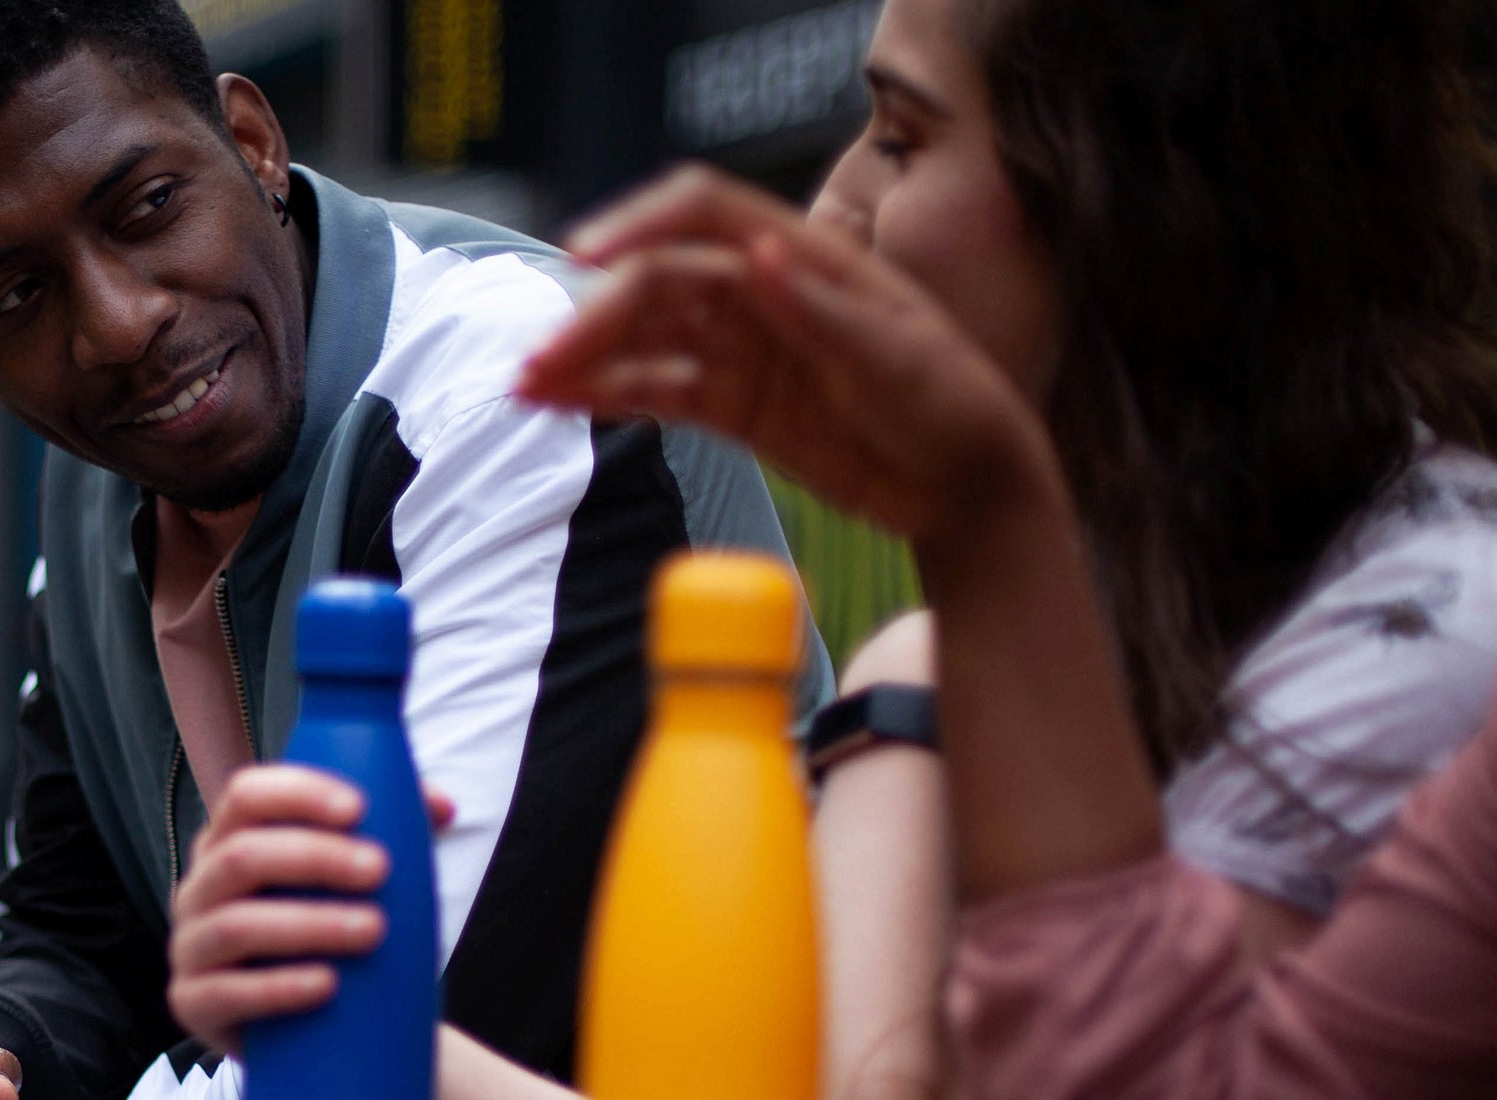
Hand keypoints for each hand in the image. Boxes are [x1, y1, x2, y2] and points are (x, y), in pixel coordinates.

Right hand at [167, 766, 455, 1054]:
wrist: (313, 1030)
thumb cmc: (331, 936)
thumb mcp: (356, 884)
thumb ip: (395, 837)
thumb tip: (442, 808)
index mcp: (230, 841)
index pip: (247, 796)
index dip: (298, 795)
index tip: (359, 809)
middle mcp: (199, 888)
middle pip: (242, 856)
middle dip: (315, 858)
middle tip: (381, 870)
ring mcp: (190, 947)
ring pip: (237, 925)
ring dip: (309, 924)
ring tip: (374, 930)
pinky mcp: (192, 1004)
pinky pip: (225, 994)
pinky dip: (280, 988)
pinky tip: (328, 986)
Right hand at [514, 165, 1064, 555]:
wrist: (969, 489)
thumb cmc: (954, 406)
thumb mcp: (899, 357)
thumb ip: (822, 311)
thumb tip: (760, 255)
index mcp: (805, 257)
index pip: (704, 214)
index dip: (639, 224)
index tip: (584, 261)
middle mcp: (762, 293)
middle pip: (658, 283)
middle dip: (593, 315)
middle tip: (539, 362)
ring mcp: (742, 350)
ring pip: (645, 338)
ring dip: (585, 357)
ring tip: (527, 389)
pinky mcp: (732, 406)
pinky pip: (657, 391)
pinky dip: (607, 395)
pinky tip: (561, 405)